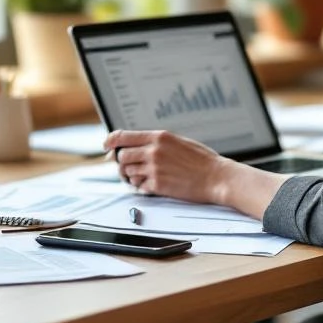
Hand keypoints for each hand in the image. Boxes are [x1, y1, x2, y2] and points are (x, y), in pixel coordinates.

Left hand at [104, 130, 232, 203]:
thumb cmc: (201, 160)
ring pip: (127, 172)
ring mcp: (154, 169)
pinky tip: (151, 184)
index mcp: (159, 137)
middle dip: (121, 162)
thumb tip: (136, 145)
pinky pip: (138, 186)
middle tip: (127, 166)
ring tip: (142, 176)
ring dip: (131, 175)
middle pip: (121, 156)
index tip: (106, 146)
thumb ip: (156, 142)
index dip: (110, 141)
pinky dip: (141, 186)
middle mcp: (153, 151)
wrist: (216, 177)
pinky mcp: (157, 186)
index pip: (123, 136)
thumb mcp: (178, 141)